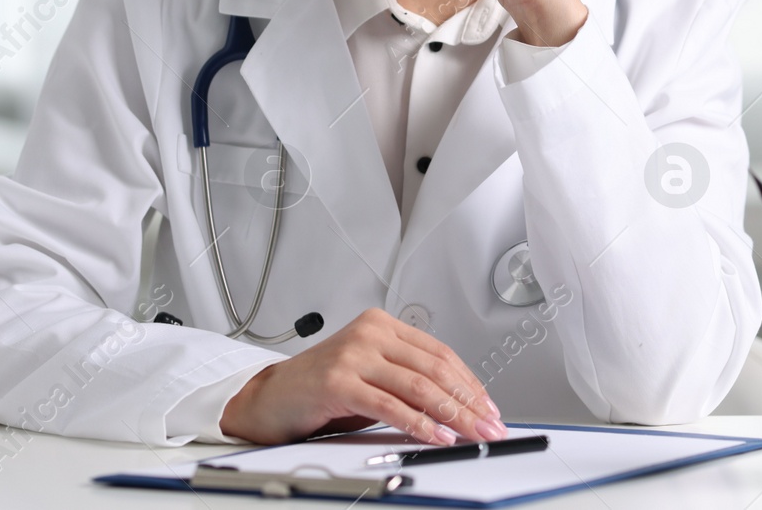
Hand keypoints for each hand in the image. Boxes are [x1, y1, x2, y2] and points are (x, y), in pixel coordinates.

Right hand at [218, 308, 506, 444]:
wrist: (270, 397)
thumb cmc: (321, 388)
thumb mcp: (371, 375)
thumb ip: (407, 381)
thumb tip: (457, 408)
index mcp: (382, 325)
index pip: (440, 353)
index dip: (470, 383)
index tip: (489, 407)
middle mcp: (370, 333)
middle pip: (434, 369)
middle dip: (469, 402)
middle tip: (491, 425)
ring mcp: (354, 354)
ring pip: (418, 386)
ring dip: (453, 415)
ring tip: (473, 433)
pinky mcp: (339, 381)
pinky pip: (390, 405)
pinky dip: (419, 424)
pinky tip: (437, 436)